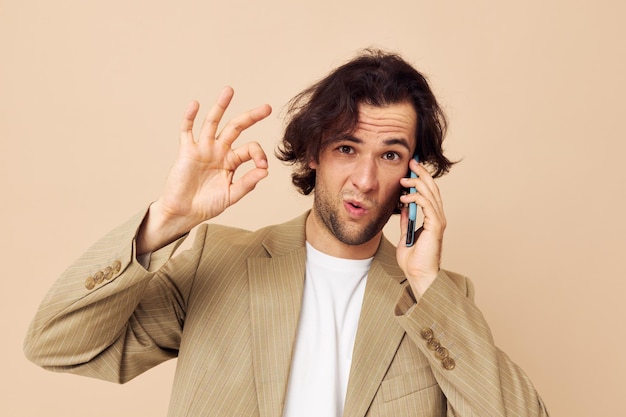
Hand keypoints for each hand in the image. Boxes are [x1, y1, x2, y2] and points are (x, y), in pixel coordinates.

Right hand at [137, 87, 271, 252]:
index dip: (259, 154)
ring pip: (213, 122)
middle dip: (251, 117)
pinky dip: (189, 117)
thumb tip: (265, 171)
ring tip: (229, 90)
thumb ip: (247, 183)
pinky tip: (195, 104)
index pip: (250, 148)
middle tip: (267, 108)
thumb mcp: (231, 195)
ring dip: (220, 106)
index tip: (262, 166)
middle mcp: (219, 151)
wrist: (184, 212)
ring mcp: (203, 149)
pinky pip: (187, 131)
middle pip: (236, 127)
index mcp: (232, 161)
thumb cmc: (207, 205)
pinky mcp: (187, 151)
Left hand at [396, 160, 445, 295]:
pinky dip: (416, 198)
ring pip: (431, 194)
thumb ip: (406, 220)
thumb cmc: (413, 259)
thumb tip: (402, 207)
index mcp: (432, 218)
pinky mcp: (435, 226)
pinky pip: (427, 206)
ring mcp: (438, 221)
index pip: (429, 192)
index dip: (421, 178)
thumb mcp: (406, 234)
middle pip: (432, 188)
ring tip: (404, 179)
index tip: (411, 167)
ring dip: (417, 183)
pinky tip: (404, 198)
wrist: (418, 274)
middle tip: (412, 162)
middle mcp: (438, 217)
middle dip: (422, 173)